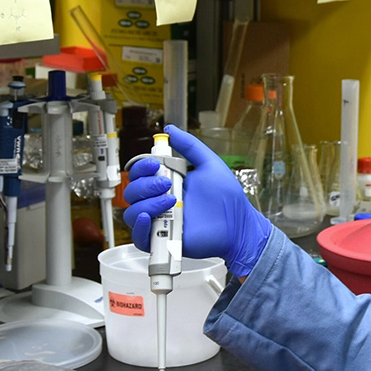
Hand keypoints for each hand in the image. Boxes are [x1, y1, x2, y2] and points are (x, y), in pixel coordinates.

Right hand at [124, 125, 271, 277]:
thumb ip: (190, 146)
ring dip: (146, 204)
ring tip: (170, 202)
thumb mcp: (209, 164)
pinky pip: (138, 238)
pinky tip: (150, 218)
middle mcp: (160, 201)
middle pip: (132, 191)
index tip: (155, 164)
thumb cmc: (227, 199)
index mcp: (168, 183)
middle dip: (145, 184)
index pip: (140, 173)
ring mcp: (160, 221)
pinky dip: (140, 227)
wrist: (238, 224)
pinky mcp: (162, 240)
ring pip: (132, 213)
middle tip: (167, 184)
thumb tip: (171, 130)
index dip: (141, 167)